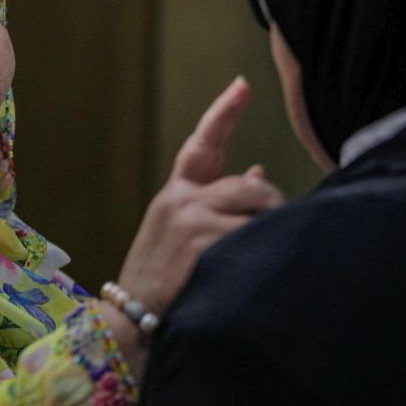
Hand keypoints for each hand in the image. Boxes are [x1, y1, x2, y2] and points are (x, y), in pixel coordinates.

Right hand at [116, 76, 282, 316]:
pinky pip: (252, 239)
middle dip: (270, 207)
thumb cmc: (162, 281)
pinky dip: (262, 254)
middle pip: (248, 185)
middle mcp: (181, 201)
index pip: (202, 146)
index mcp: (175, 195)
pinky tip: (255, 272)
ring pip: (256, 211)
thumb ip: (217, 205)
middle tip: (275, 233)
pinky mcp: (202, 246)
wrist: (130, 321)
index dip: (223, 113)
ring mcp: (190, 222)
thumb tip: (260, 173)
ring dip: (270, 233)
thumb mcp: (182, 236)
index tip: (243, 84)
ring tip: (262, 259)